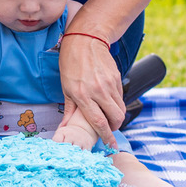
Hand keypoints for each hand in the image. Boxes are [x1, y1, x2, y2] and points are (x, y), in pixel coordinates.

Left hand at [58, 32, 124, 149]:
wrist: (86, 40)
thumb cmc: (71, 64)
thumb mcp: (66, 87)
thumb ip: (69, 110)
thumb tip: (65, 128)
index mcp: (83, 95)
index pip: (98, 122)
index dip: (106, 136)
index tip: (111, 146)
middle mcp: (98, 91)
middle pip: (116, 118)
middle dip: (114, 127)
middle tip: (108, 128)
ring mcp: (109, 84)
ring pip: (120, 109)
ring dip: (116, 116)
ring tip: (107, 115)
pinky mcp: (117, 78)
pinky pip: (120, 97)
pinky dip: (116, 103)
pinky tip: (108, 100)